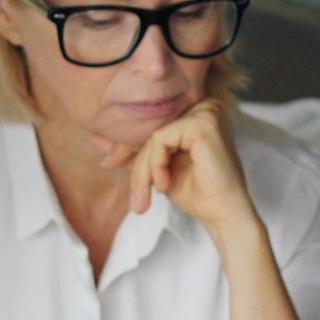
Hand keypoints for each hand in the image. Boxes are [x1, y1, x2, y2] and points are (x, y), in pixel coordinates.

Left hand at [94, 97, 258, 238]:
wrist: (224, 215)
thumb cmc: (198, 193)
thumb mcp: (158, 168)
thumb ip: (133, 151)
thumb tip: (95, 139)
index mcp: (195, 112)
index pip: (152, 125)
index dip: (129, 149)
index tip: (107, 163)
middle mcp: (202, 105)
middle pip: (151, 130)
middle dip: (135, 165)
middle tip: (134, 199)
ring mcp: (205, 111)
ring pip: (153, 136)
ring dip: (144, 171)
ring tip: (146, 198)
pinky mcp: (202, 123)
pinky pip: (160, 139)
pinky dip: (155, 165)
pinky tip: (164, 185)